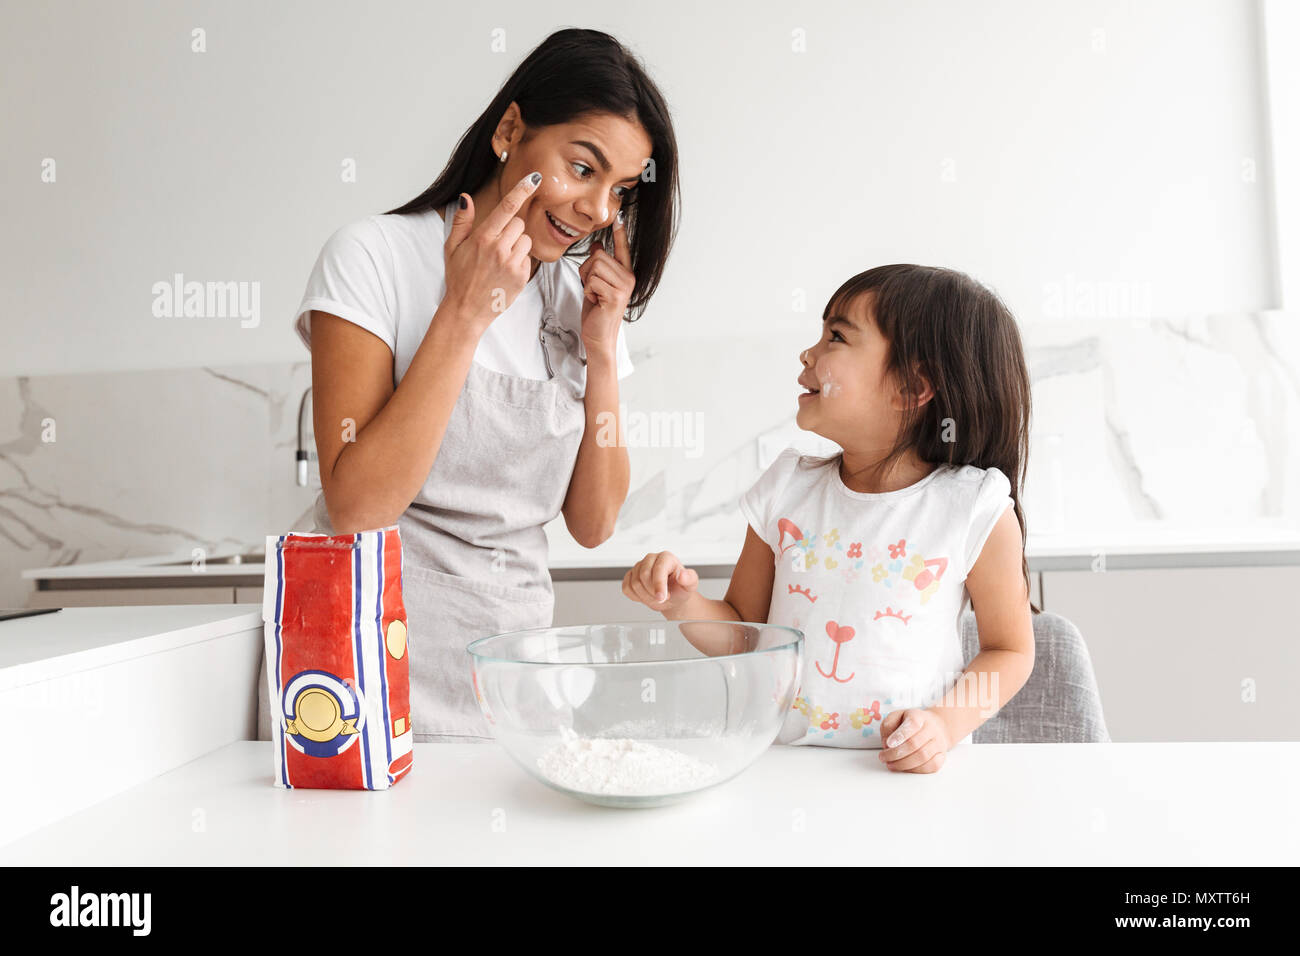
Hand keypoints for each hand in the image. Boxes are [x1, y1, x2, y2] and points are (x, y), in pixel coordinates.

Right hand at [442, 173, 540, 332]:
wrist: (466, 310)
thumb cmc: (458, 278)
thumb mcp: (452, 247)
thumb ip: (462, 221)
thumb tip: (466, 197)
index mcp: (482, 237)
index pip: (507, 207)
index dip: (522, 190)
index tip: (535, 178)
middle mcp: (499, 248)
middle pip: (519, 223)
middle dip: (510, 230)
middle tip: (495, 245)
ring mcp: (512, 263)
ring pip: (525, 240)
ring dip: (516, 246)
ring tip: (500, 260)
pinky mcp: (522, 276)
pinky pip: (527, 258)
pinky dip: (519, 262)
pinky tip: (505, 272)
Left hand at [577, 210, 633, 357]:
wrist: (598, 337)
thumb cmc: (596, 312)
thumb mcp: (596, 284)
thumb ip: (599, 266)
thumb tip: (598, 246)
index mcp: (625, 274)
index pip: (622, 248)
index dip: (620, 232)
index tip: (620, 215)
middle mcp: (628, 278)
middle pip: (599, 256)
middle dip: (587, 270)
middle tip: (591, 287)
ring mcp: (623, 287)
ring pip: (594, 266)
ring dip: (586, 281)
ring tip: (593, 294)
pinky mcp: (615, 296)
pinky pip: (592, 280)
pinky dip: (587, 290)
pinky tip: (594, 301)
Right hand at [621, 551, 699, 611]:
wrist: (671, 596)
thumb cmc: (680, 588)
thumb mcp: (691, 585)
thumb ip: (690, 579)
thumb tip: (683, 575)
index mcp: (666, 557)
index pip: (658, 569)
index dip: (659, 584)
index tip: (662, 597)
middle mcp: (651, 559)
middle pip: (643, 576)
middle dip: (652, 592)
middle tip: (662, 598)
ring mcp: (638, 567)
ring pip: (634, 583)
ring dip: (645, 596)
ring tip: (656, 597)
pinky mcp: (630, 575)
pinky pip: (626, 588)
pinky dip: (635, 596)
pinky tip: (646, 595)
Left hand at [877, 708, 952, 772]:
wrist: (935, 727)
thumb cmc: (911, 723)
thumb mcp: (896, 717)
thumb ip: (888, 726)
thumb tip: (886, 743)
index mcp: (918, 716)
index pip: (912, 724)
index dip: (900, 735)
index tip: (888, 743)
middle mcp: (931, 729)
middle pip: (914, 744)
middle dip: (895, 754)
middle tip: (883, 757)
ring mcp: (938, 743)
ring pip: (922, 757)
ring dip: (903, 764)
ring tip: (891, 764)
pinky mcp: (942, 756)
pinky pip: (931, 766)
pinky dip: (915, 770)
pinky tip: (905, 768)